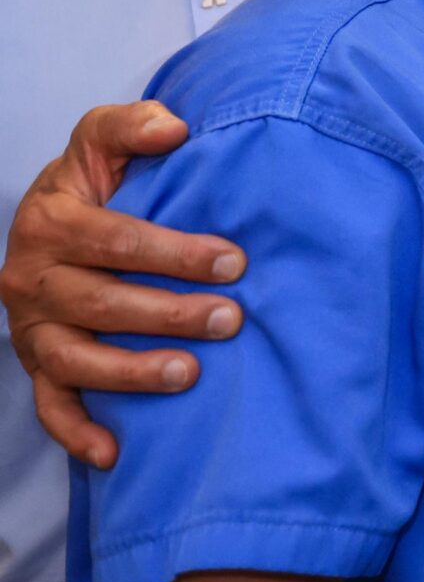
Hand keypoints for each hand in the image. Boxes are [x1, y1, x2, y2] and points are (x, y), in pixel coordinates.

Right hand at [2, 101, 242, 467]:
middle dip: (169, 313)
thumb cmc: (93, 181)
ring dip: (131, 372)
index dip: (175, 252)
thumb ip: (131, 127)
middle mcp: (30, 277)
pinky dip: (77, 432)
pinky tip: (114, 454)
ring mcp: (31, 326)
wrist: (51, 218)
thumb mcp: (102, 140)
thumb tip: (175, 129)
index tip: (234, 260)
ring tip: (190, 374)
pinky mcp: (36, 363)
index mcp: (50, 222)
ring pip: (75, 359)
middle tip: (231, 318)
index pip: (115, 240)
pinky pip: (49, 404)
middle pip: (101, 302)